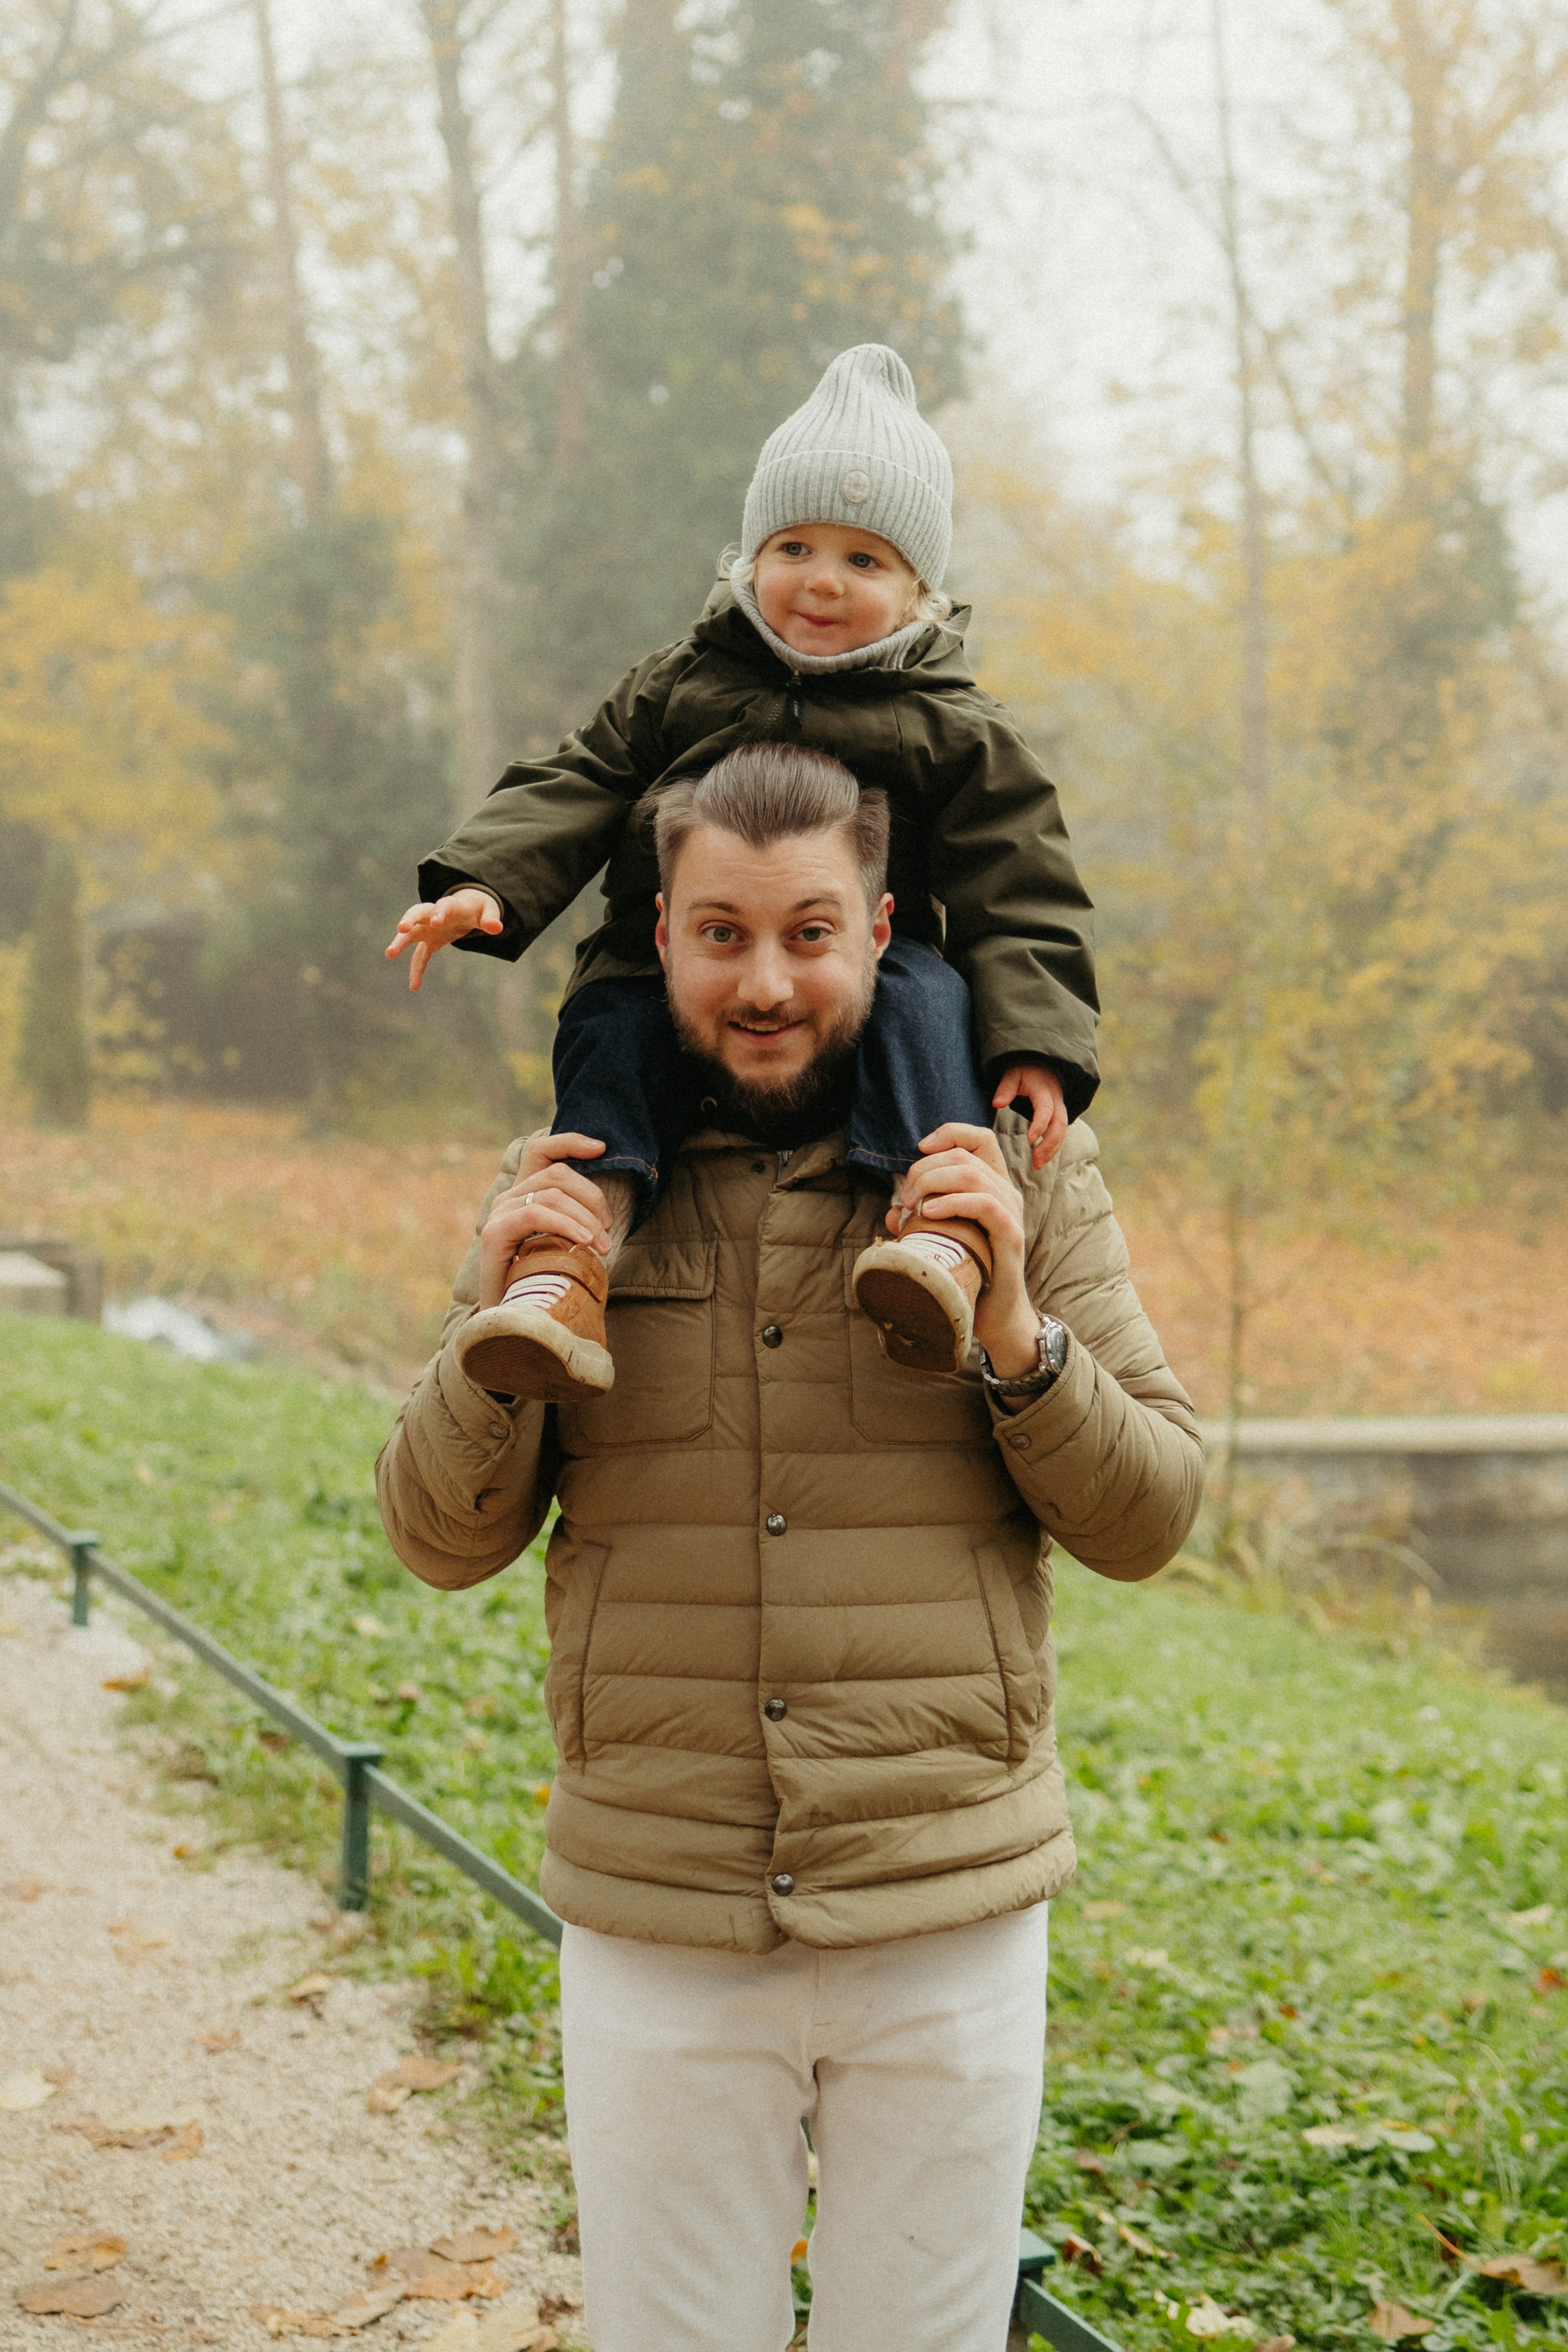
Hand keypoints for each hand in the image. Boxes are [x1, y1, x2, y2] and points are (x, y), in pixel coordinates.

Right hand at [385, 887, 502, 990]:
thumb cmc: (478, 909)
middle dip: (408, 920)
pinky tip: (414, 986)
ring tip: (389, 953)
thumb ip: (491, 919)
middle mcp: (433, 915)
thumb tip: (498, 928)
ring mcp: (428, 928)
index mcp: (449, 905)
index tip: (436, 921)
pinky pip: (420, 957)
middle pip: (416, 913)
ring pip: (410, 934)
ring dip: (400, 943)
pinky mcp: (428, 942)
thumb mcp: (488, 912)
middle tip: (401, 929)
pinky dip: (417, 970)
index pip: (442, 907)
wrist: (468, 909)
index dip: (439, 913)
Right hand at [476, 1134, 610, 1305]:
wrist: (512, 1320)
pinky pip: (537, 1214)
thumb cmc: (545, 1284)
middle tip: (609, 1232)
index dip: (570, 1142)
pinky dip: (566, 1224)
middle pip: (556, 1173)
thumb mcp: (566, 1247)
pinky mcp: (495, 1233)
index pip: (542, 1152)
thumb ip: (577, 1224)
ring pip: (551, 1193)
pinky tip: (584, 1242)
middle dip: (592, 1197)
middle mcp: (508, 1200)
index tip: (602, 1148)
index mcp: (525, 1196)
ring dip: (585, 1218)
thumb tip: (609, 1217)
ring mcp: (499, 1214)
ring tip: (602, 1245)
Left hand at [891, 1122, 1038, 1378]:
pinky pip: (985, 1204)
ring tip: (913, 1205)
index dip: (949, 1133)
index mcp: (992, 1185)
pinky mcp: (1010, 1235)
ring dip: (933, 1183)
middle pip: (964, 1155)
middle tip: (906, 1196)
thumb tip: (892, 1213)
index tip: (919, 1149)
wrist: (994, 1314)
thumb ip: (919, 1221)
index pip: (980, 1138)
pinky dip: (953, 1202)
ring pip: (973, 1174)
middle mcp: (1006, 1192)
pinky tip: (930, 1213)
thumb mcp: (939, 1239)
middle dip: (926, 1168)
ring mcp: (1011, 1212)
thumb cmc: (968, 1273)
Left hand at [991, 1060, 1066, 1170]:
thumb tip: (997, 1103)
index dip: (1040, 1124)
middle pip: (1059, 1125)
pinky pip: (1060, 1134)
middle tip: (1036, 1161)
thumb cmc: (1024, 1071)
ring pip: (1062, 1132)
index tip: (1030, 1138)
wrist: (1042, 1066)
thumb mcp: (1012, 1075)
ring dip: (1052, 1150)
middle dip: (1049, 1144)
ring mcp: (1060, 1109)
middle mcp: (1056, 1101)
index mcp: (1044, 1090)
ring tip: (1037, 1165)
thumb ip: (1005, 1088)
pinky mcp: (1059, 1117)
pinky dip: (1053, 1147)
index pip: (1045, 1108)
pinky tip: (1041, 1159)